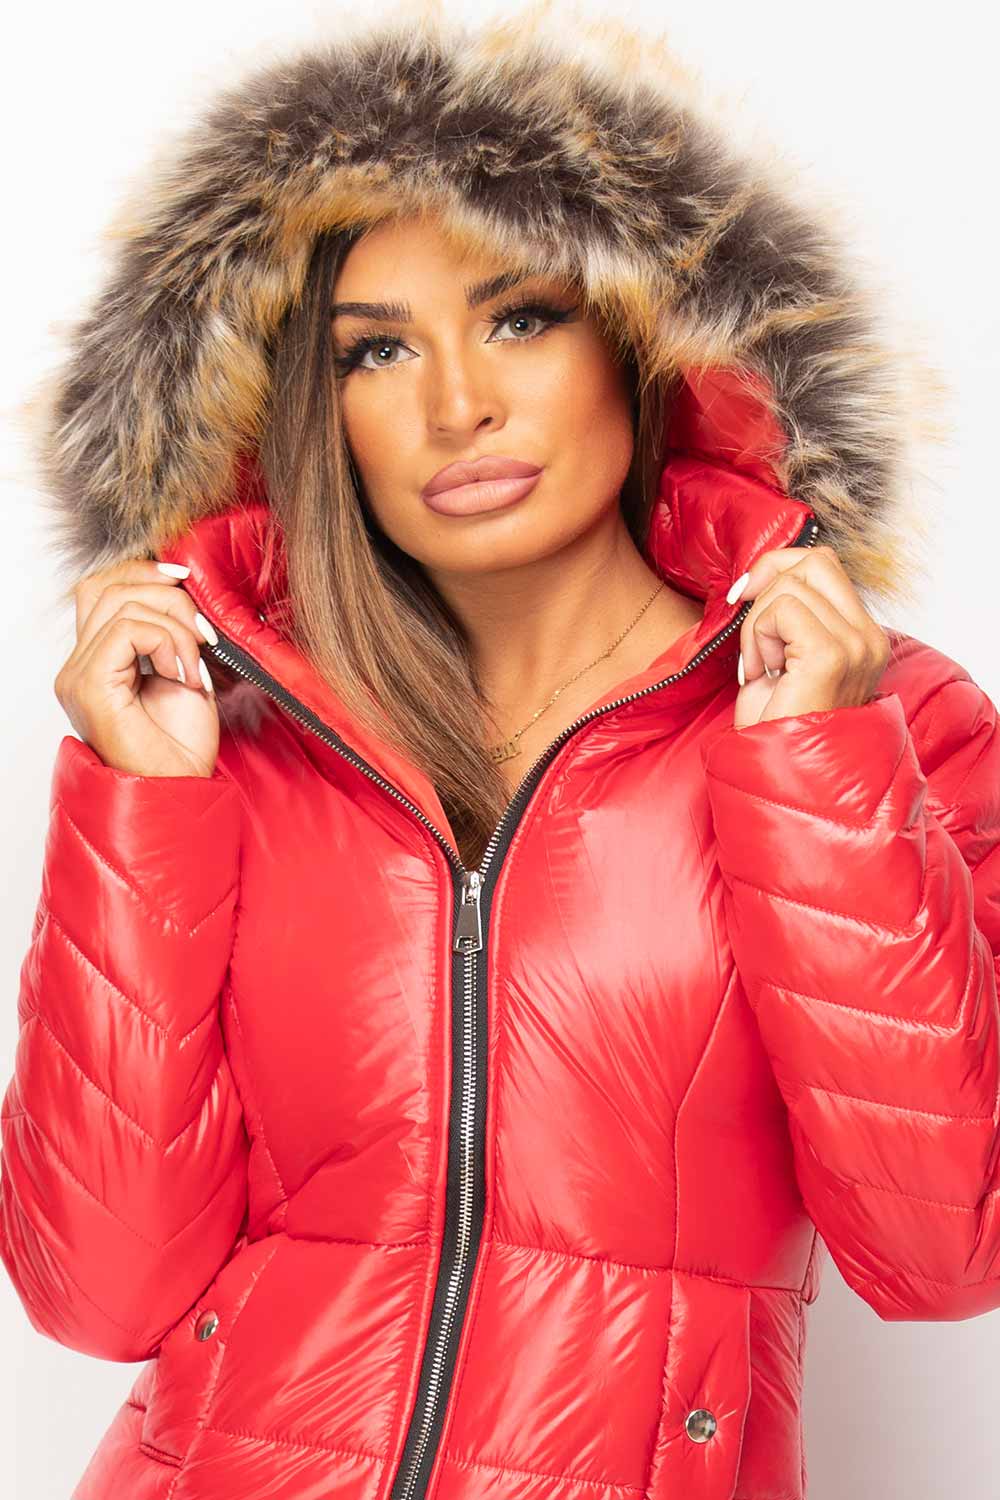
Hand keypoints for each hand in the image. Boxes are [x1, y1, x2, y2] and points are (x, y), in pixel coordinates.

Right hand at [54, 558, 221, 776]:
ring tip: (194, 667)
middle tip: (204, 634)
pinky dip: (167, 642)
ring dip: (175, 626)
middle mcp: (77, 665)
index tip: (187, 578)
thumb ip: (171, 632)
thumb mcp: (183, 672)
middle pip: (109, 586)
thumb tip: (181, 585)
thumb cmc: (181, 747)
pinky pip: (128, 630)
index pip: (103, 588)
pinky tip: (182, 675)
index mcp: (96, 660)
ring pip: (122, 604)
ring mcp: (78, 676)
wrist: (178, 792)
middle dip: (168, 596)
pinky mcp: (89, 686)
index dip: (144, 571)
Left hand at [728, 543, 890, 728]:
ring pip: (790, 586)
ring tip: (761, 668)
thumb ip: (788, 613)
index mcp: (862, 634)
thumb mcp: (785, 656)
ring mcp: (856, 645)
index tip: (746, 600)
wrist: (782, 773)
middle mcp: (868, 637)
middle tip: (753, 639)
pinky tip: (761, 672)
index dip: (777, 569)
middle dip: (766, 588)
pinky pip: (782, 610)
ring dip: (757, 626)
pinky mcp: (831, 655)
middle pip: (812, 562)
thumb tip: (761, 574)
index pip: (823, 564)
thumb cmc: (778, 724)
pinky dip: (758, 637)